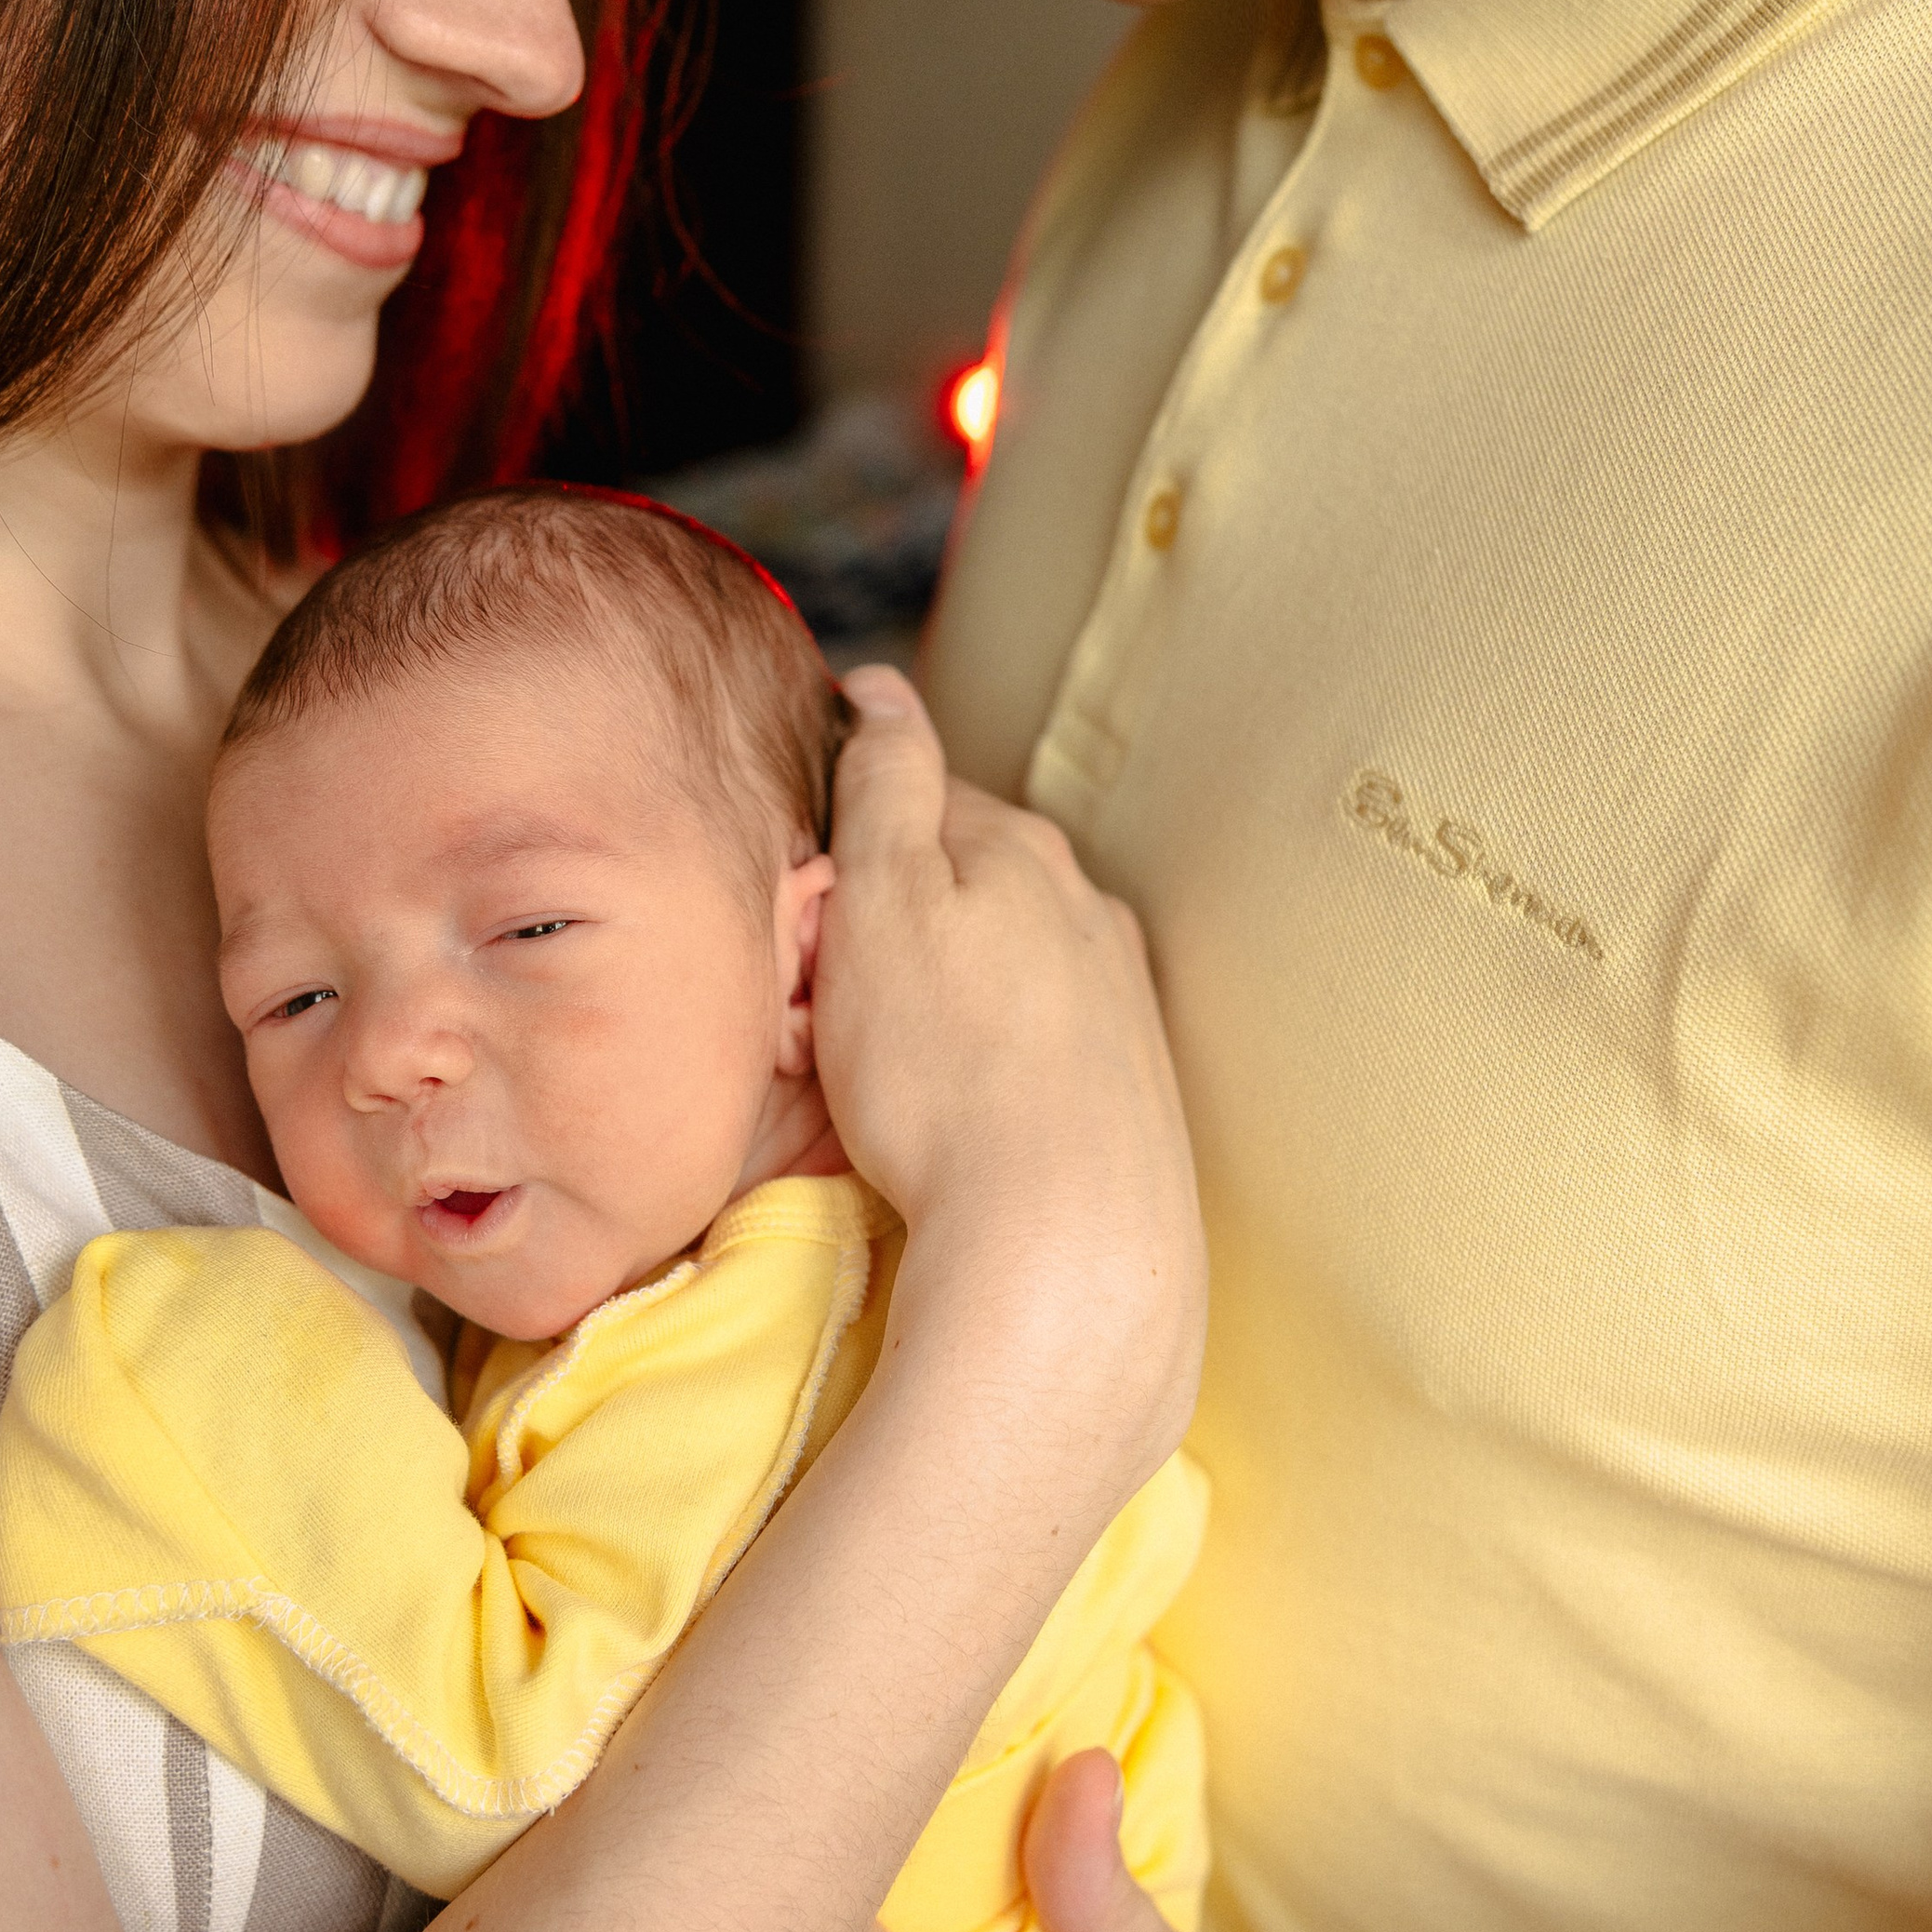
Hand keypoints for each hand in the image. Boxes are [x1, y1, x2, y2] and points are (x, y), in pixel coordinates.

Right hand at [816, 671, 1205, 1489]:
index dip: (845, 850)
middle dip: (892, 933)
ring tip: (880, 1085)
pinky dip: (982, 1074)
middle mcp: (1088, 914)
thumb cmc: (946, 1073)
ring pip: (1000, 978)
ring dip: (937, 1008)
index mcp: (1023, 852)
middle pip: (965, 893)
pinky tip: (953, 1127)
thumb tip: (884, 685)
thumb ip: (885, 782)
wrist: (1063, 1246)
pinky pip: (1031, 1056)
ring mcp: (1121, 1008)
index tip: (800, 919)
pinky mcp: (1132, 1097)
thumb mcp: (883, 898)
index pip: (920, 800)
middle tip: (821, 1014)